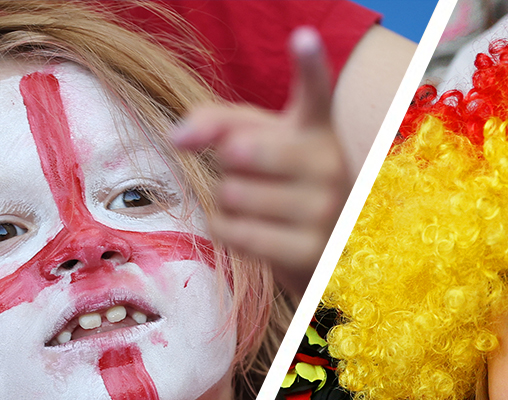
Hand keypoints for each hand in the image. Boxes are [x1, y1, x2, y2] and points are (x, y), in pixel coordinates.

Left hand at [170, 27, 348, 298]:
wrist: (320, 249)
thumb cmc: (281, 185)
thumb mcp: (256, 141)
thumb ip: (216, 123)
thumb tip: (176, 137)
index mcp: (318, 127)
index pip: (316, 90)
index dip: (308, 65)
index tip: (302, 39)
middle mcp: (330, 163)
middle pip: (237, 150)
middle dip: (227, 163)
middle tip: (252, 174)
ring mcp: (325, 210)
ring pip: (232, 194)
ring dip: (227, 202)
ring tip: (258, 208)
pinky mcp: (310, 251)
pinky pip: (234, 231)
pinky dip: (225, 229)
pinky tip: (247, 229)